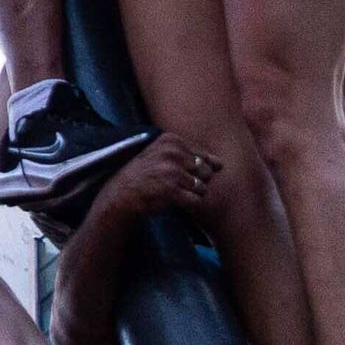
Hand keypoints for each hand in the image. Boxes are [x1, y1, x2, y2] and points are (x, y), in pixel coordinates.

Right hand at [88, 134, 219, 225]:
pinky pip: (196, 200)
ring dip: (192, 194)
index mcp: (171, 140)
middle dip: (197, 182)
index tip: (182, 174)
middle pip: (205, 171)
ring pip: (202, 187)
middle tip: (177, 185)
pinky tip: (176, 201)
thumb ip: (189, 154)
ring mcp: (172, 171)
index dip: (197, 169)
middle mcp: (173, 152)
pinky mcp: (171, 189)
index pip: (203, 155)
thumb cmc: (146, 174)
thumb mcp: (162, 153)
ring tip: (175, 193)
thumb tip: (221, 164)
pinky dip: (190, 205)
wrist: (123, 192)